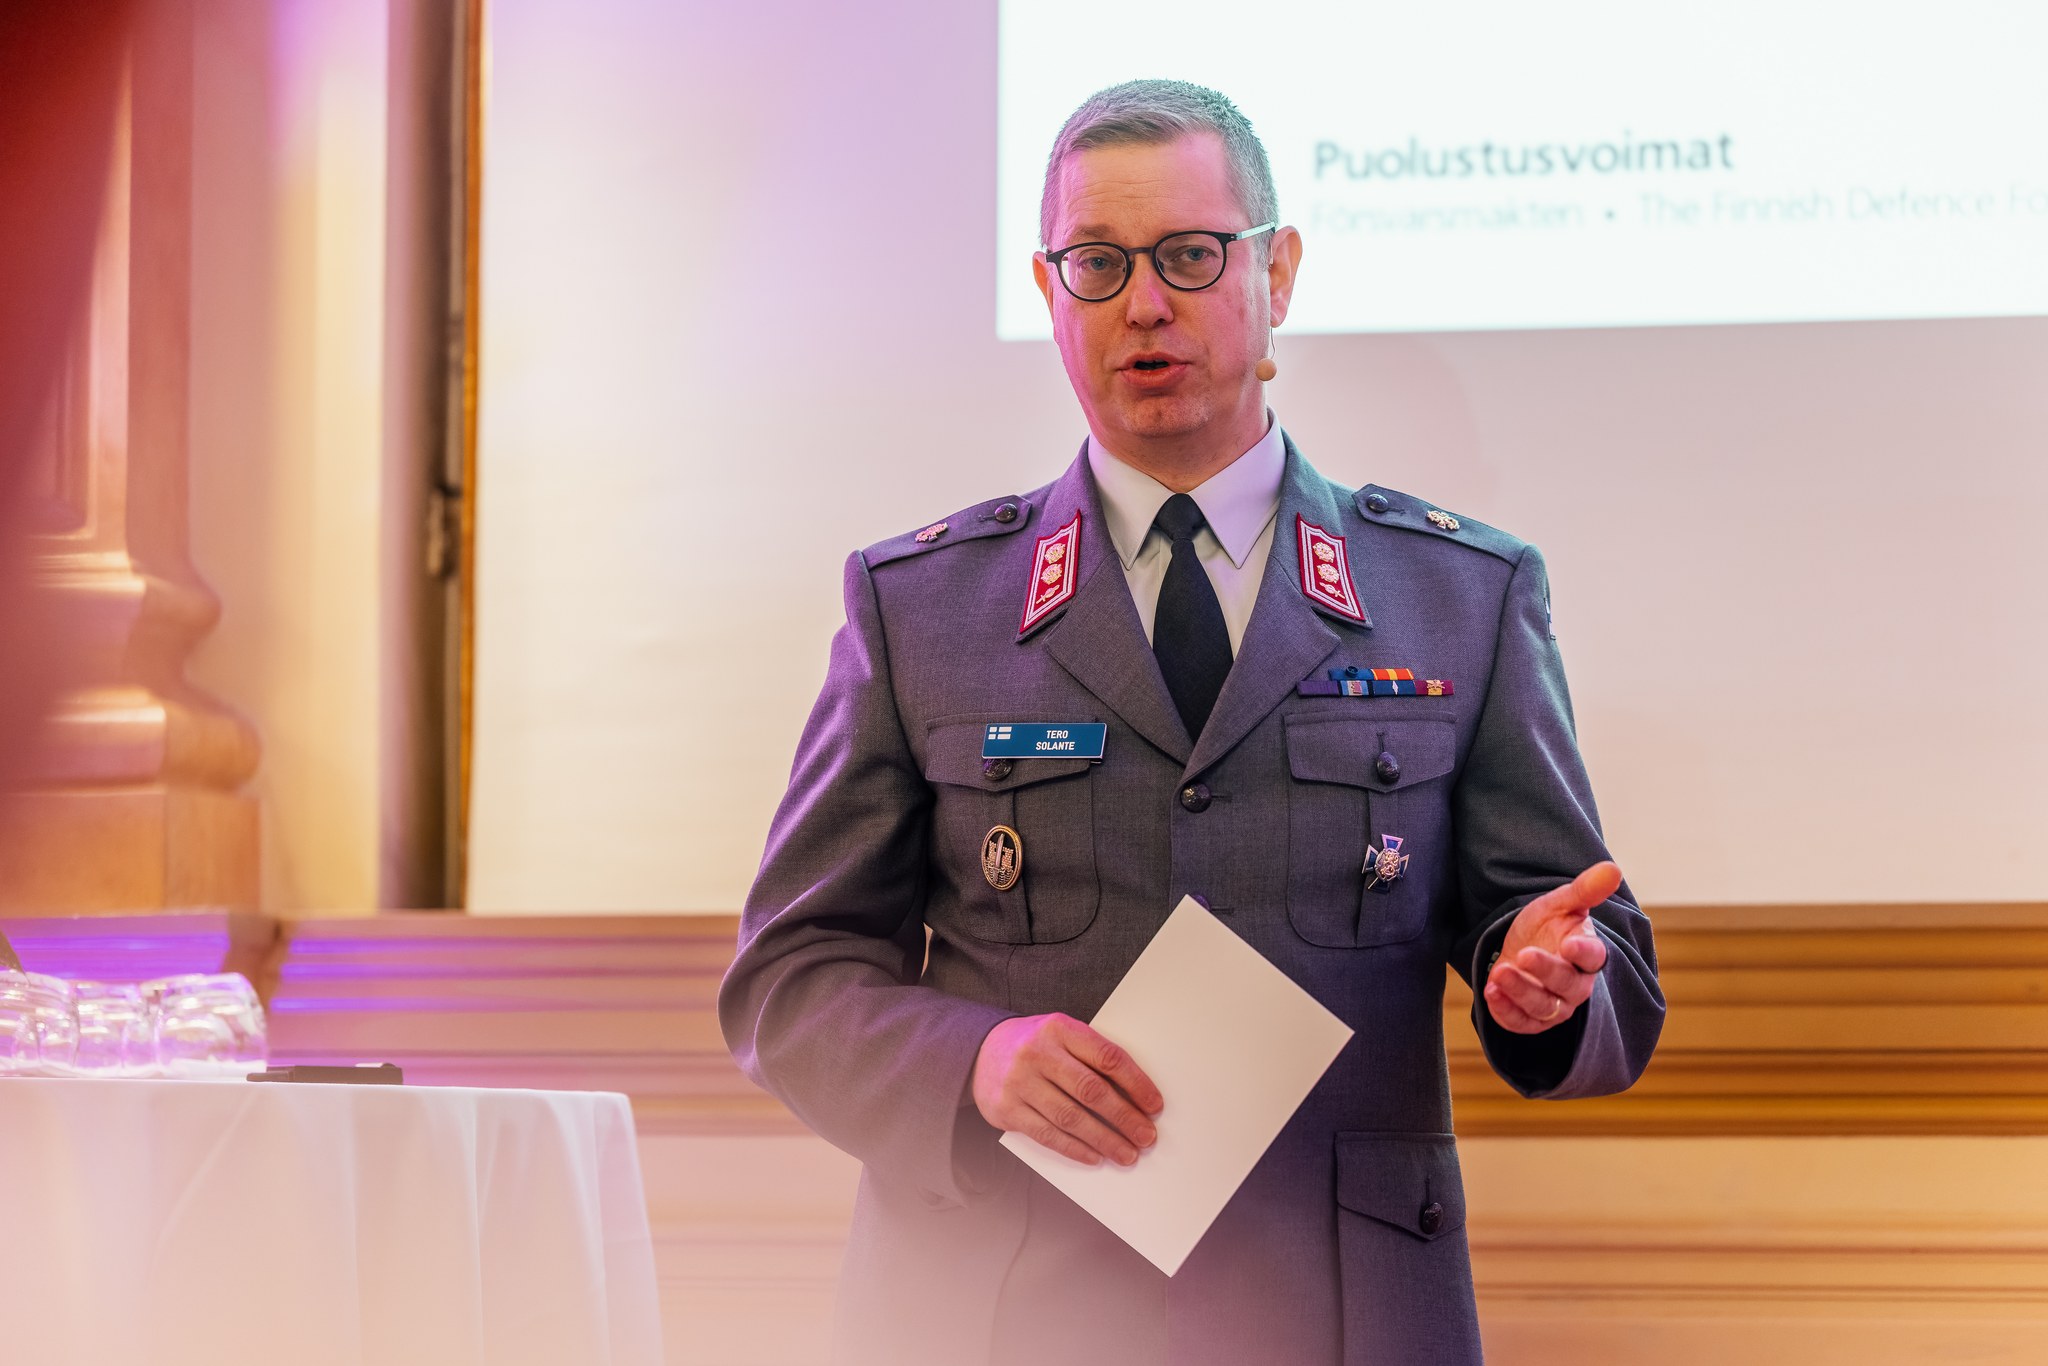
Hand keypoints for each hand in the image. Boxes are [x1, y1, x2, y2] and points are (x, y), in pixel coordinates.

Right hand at [971, 1013, 1163, 1165]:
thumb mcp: (1061, 1035)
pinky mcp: (1006, 1109)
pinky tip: (1095, 1156)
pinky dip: (1075, 1149)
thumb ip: (1091, 1056)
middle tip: (1146, 1137)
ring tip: (1126, 1153)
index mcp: (1059, 1028)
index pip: (1107, 1057)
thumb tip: (1134, 1097)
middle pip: (1092, 1091)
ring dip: (1104, 1140)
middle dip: (1125, 1118)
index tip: (1154, 1105)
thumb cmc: (1035, 1045)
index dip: (1136, 1083)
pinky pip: (1047, 1134)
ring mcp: (1019, 1082)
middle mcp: (1037, 1053)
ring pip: (1071, 1117)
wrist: (979, 1050)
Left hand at [1483, 861, 1619, 1034]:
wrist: (1522, 948)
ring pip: (1544, 1006)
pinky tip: (1490, 993)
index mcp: (1587, 954)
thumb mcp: (1560, 904)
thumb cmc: (1547, 927)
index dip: (1584, 953)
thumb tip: (1612, 867)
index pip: (1594, 957)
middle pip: (1567, 985)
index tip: (1571, 944)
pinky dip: (1506, 1011)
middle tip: (1525, 954)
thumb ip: (1585, 889)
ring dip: (1521, 991)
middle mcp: (1575, 985)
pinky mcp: (1531, 1019)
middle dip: (1547, 971)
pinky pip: (1521, 1023)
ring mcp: (1554, 1005)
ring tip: (1500, 972)